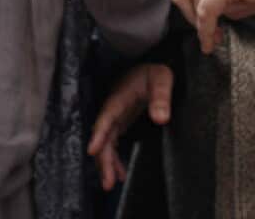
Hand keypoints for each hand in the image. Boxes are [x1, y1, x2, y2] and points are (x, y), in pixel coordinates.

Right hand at [87, 63, 173, 190]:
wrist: (151, 70)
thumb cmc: (155, 72)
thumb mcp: (162, 79)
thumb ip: (161, 97)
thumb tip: (161, 119)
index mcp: (119, 98)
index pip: (107, 117)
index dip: (99, 134)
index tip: (92, 151)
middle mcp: (113, 110)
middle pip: (104, 136)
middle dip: (103, 159)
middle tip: (107, 183)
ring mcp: (115, 117)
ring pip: (106, 143)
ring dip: (107, 163)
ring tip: (110, 184)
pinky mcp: (120, 123)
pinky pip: (112, 143)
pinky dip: (114, 159)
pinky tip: (119, 175)